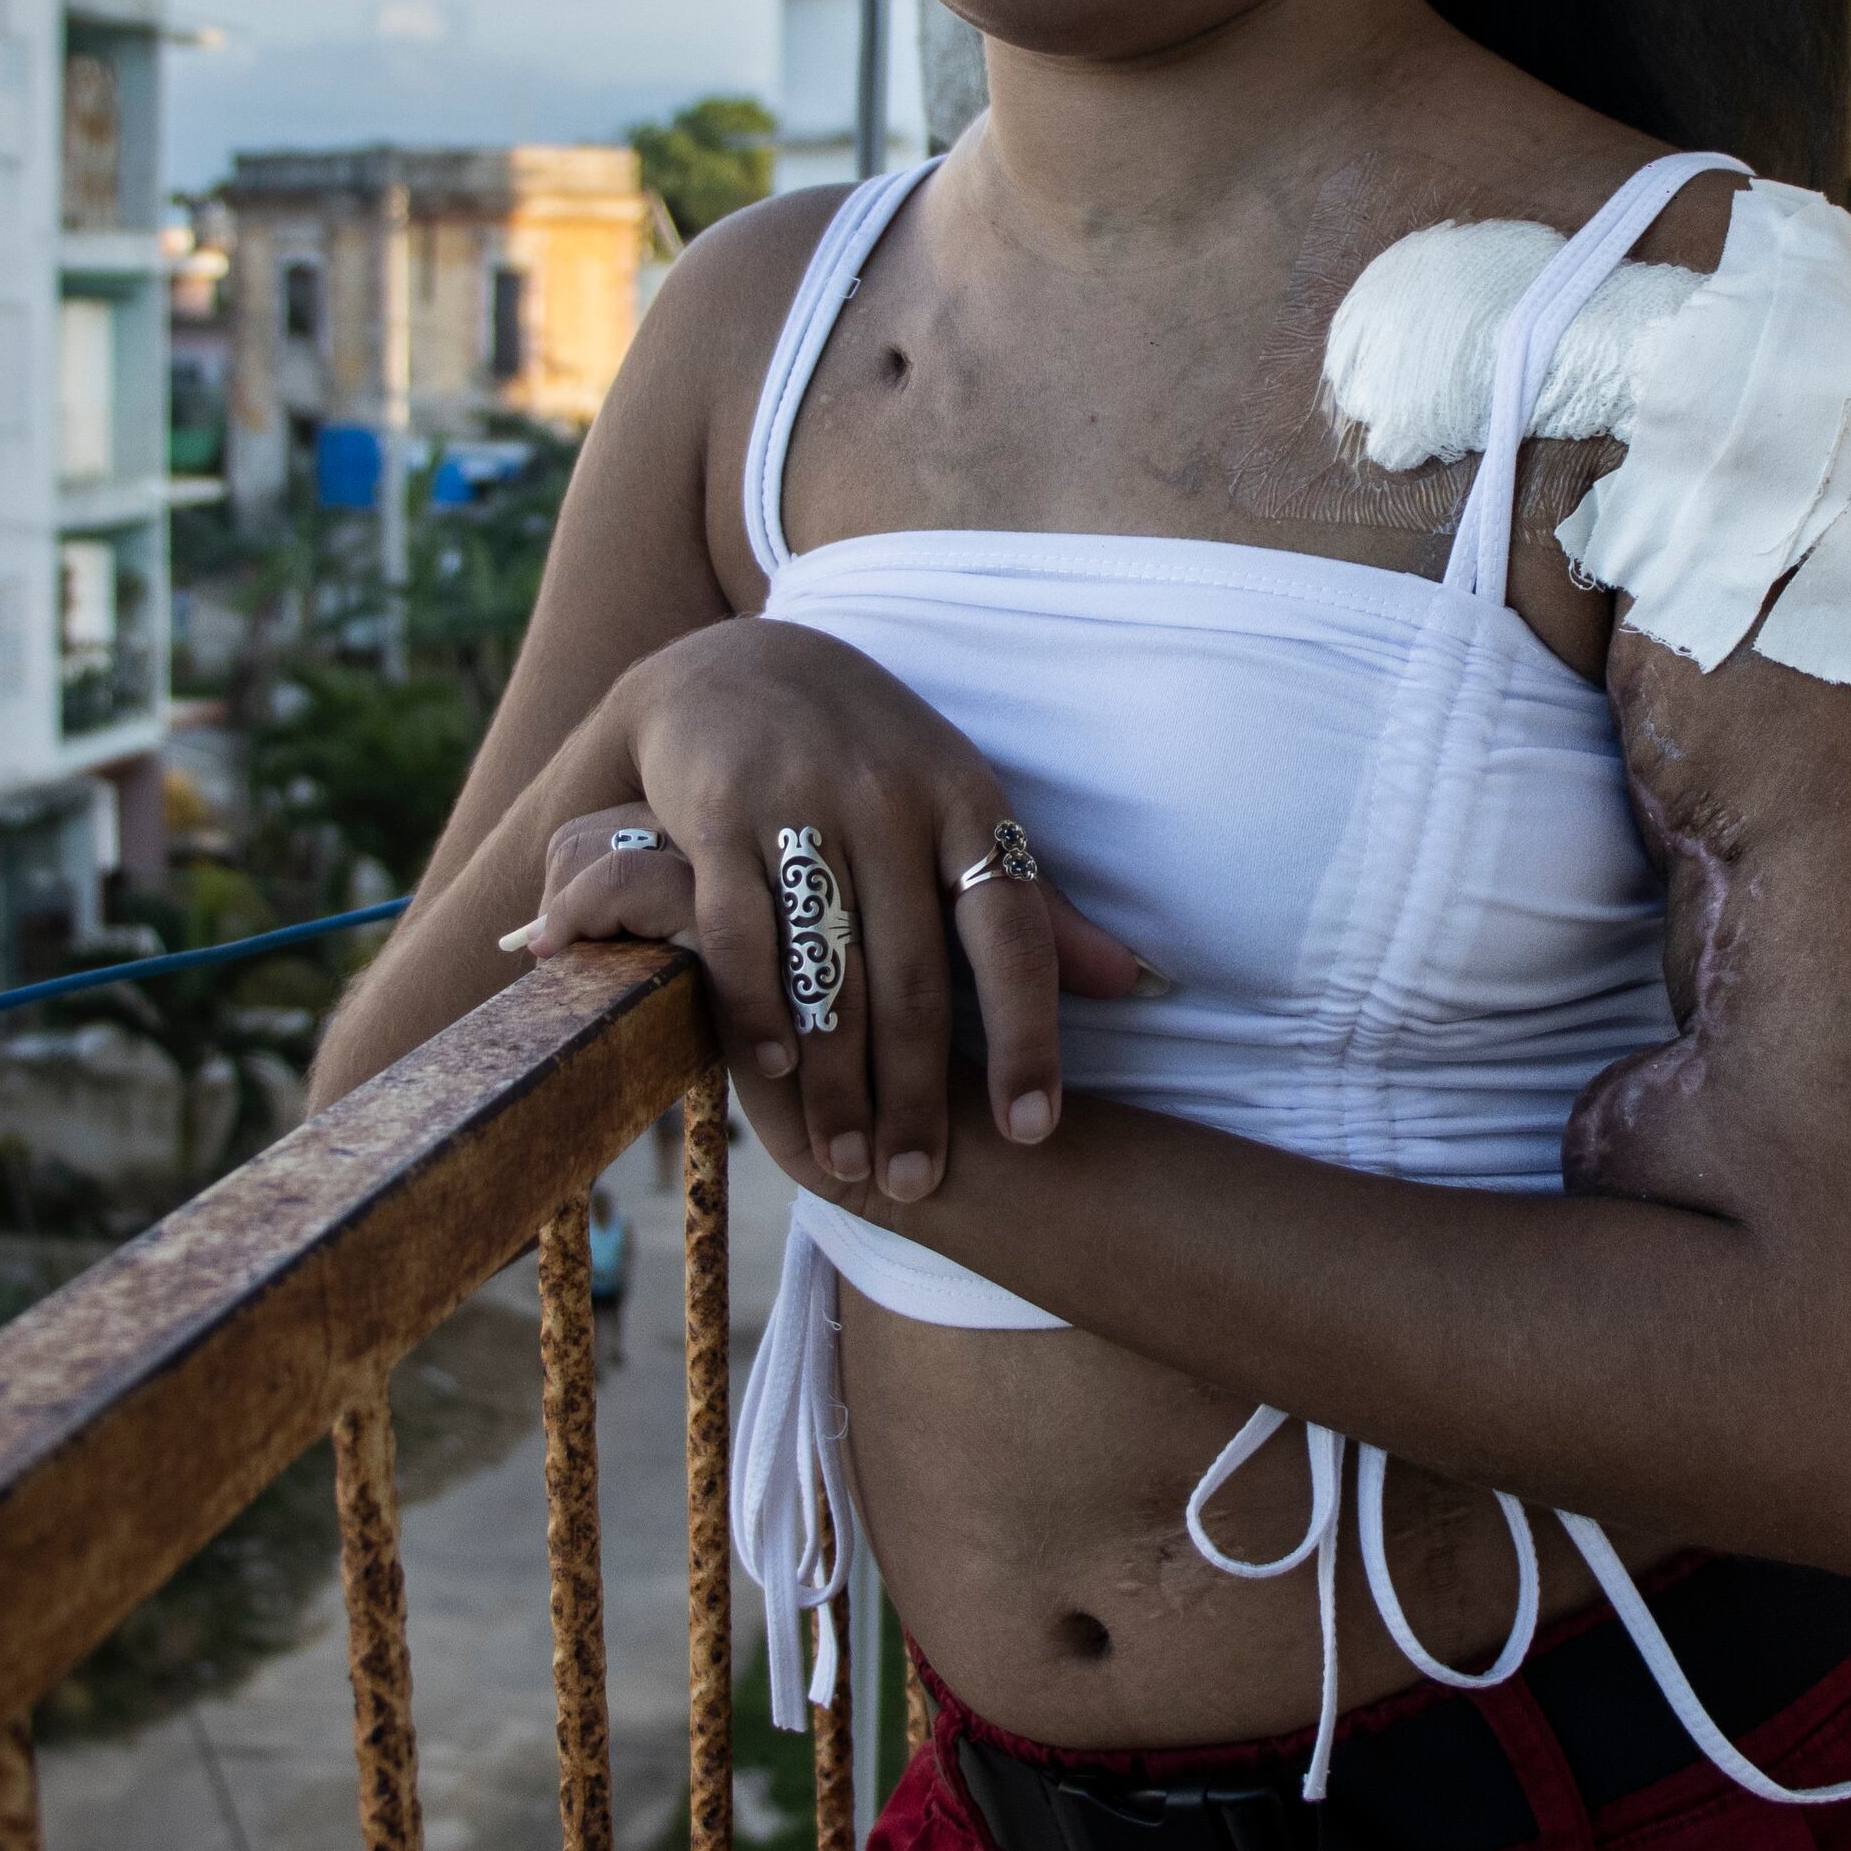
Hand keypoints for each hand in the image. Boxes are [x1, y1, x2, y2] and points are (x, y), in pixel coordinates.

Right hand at [578, 622, 1147, 1204]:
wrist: (737, 668)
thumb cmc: (869, 758)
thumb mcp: (959, 807)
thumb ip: (1036, 904)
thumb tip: (1134, 985)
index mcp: (965, 801)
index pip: (1014, 934)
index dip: (1027, 1037)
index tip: (1034, 1131)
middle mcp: (889, 800)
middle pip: (915, 976)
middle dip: (918, 1094)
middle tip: (918, 1183)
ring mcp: (800, 805)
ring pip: (829, 970)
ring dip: (838, 1079)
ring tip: (847, 1161)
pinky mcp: (716, 816)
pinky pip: (740, 933)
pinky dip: (756, 1010)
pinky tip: (772, 1074)